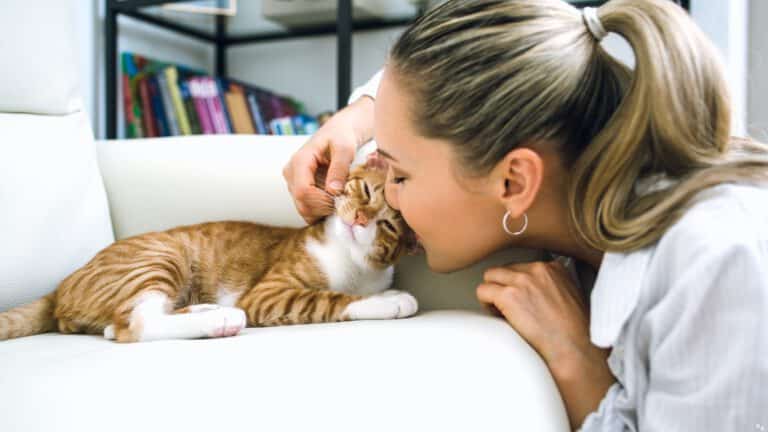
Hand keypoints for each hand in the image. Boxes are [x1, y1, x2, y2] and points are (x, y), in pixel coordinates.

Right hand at [283, 97, 374, 223]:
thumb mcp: (345, 148)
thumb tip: (334, 190)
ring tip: (340, 198)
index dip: (323, 201)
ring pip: (304, 210)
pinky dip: (322, 210)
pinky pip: (308, 208)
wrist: (339, 132)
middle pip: (302, 205)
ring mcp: (294, 183)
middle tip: (344, 201)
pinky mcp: (299, 189)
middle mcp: (291, 173)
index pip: (303, 191)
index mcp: (299, 161)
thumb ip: (340, 168)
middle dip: (325, 208)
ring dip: (324, 211)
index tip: (342, 198)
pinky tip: (335, 200)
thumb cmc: (342, 136)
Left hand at [477, 260, 614, 429]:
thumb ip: (550, 285)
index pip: (521, 266)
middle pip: (504, 270)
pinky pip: (482, 291)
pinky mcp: (509, 295)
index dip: (517, 284)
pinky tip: (499, 316)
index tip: (520, 298)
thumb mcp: (569, 294)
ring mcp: (522, 280)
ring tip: (502, 311)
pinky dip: (486, 304)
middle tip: (507, 307)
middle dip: (503, 287)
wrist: (573, 346)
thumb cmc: (574, 330)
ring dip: (492, 294)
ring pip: (490, 277)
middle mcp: (537, 269)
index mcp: (553, 268)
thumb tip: (531, 291)